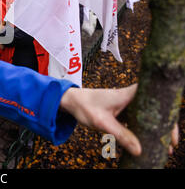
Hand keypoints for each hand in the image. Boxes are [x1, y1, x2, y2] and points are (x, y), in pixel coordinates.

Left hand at [61, 84, 180, 156]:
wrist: (71, 101)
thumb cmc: (85, 106)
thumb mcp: (102, 123)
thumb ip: (121, 136)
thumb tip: (140, 150)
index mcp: (128, 94)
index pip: (156, 95)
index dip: (168, 112)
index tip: (173, 129)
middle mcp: (131, 96)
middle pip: (155, 109)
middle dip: (166, 126)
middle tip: (171, 144)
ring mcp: (127, 103)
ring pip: (148, 115)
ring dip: (155, 129)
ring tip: (164, 146)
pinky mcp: (123, 110)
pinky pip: (138, 119)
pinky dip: (143, 130)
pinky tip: (147, 142)